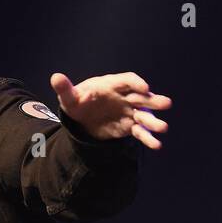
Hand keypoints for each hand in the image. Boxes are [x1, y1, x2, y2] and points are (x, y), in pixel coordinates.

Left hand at [49, 71, 171, 148]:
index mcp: (112, 85)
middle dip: (153, 100)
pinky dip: (147, 138)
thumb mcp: (70, 97)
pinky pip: (140, 132)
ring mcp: (128, 112)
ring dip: (154, 121)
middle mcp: (124, 97)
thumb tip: (55, 78)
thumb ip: (65, 89)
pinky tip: (156, 145)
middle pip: (142, 97)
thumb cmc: (78, 102)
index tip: (145, 88)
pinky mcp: (129, 126)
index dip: (136, 83)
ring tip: (163, 128)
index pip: (127, 81)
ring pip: (144, 115)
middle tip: (166, 104)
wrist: (82, 118)